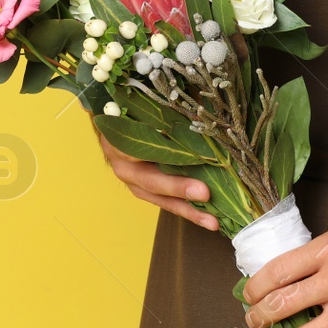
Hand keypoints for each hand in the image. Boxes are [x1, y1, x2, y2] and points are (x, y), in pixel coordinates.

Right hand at [94, 119, 217, 230]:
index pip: (137, 150)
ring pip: (160, 199)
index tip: (187, 158)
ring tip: (213, 221)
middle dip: (178, 189)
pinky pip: (167, 203)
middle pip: (150, 181)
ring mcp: (134, 182)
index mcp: (118, 140)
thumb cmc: (133, 110)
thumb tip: (201, 107)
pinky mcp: (146, 192)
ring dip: (188, 210)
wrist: (114, 123)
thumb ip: (167, 108)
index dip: (161, 154)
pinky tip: (210, 217)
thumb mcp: (144, 106)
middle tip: (205, 194)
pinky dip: (188, 210)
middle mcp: (123, 166)